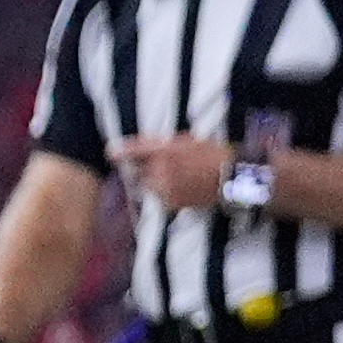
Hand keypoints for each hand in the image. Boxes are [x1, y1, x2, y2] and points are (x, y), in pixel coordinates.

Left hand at [107, 132, 228, 213]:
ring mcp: (164, 187)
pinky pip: (158, 198)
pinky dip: (163, 194)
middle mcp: (160, 168)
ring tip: (177, 178)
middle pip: (137, 172)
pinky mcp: (170, 202)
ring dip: (153, 183)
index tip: (111, 153)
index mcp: (165, 150)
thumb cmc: (211, 154)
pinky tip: (181, 188)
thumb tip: (139, 149)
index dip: (122, 152)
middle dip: (143, 170)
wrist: (231, 176)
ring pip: (147, 186)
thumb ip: (159, 145)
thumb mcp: (185, 141)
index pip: (135, 150)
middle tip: (164, 168)